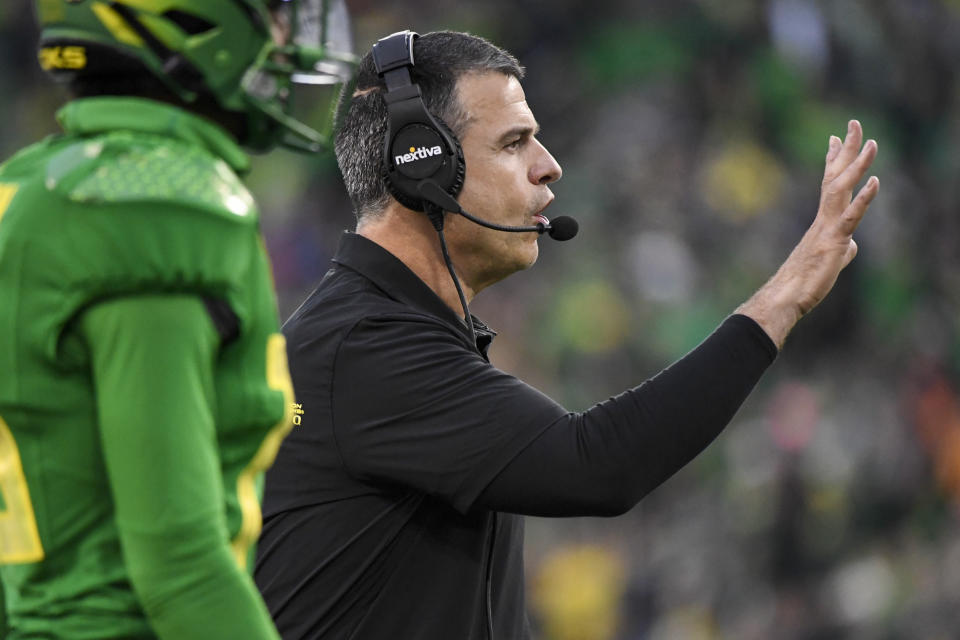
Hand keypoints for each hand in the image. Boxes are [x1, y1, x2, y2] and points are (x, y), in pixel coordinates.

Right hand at [737, 120, 878, 348]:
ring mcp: (828, 228)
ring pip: (842, 190)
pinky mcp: (833, 242)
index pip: (828, 184)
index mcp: (822, 221)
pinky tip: (875, 181)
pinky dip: (863, 199)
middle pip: (836, 177)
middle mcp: (823, 219)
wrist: (785, 297)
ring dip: (856, 165)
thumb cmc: (801, 283)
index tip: (834, 139)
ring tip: (870, 142)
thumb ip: (842, 248)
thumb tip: (853, 246)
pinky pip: (850, 217)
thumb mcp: (829, 261)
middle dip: (845, 150)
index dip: (832, 160)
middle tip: (852, 124)